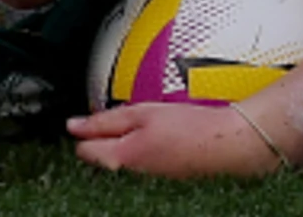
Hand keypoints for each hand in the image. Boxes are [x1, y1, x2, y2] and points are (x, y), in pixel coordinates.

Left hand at [66, 102, 285, 179]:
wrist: (229, 147)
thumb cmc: (192, 128)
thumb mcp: (143, 113)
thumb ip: (104, 121)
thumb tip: (73, 126)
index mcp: (122, 159)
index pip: (84, 150)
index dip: (88, 132)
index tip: (98, 121)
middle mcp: (128, 180)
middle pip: (101, 161)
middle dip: (105, 143)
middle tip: (128, 125)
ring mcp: (143, 188)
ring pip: (120, 167)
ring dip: (125, 151)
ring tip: (152, 137)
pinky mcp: (157, 189)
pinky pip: (138, 174)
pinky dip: (145, 159)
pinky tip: (164, 149)